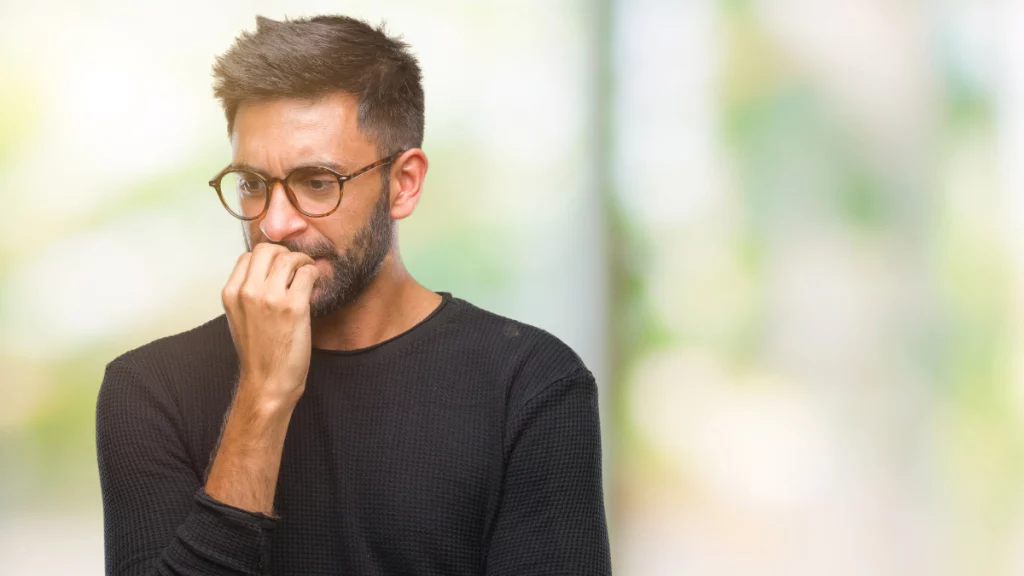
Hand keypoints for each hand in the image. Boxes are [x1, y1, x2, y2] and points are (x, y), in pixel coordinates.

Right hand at [221, 242, 319, 409]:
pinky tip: (314, 284)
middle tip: (295, 265)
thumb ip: (247, 292)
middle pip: (267, 249)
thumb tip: (267, 271)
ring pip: (289, 258)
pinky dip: (313, 274)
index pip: (248, 256)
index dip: (267, 257)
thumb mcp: (239, 317)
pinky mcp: (293, 307)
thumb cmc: (258, 353)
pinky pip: (307, 273)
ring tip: (307, 273)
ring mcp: (270, 298)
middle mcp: (248, 292)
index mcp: (231, 293)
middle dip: (284, 253)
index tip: (279, 266)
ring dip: (302, 261)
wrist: (267, 381)